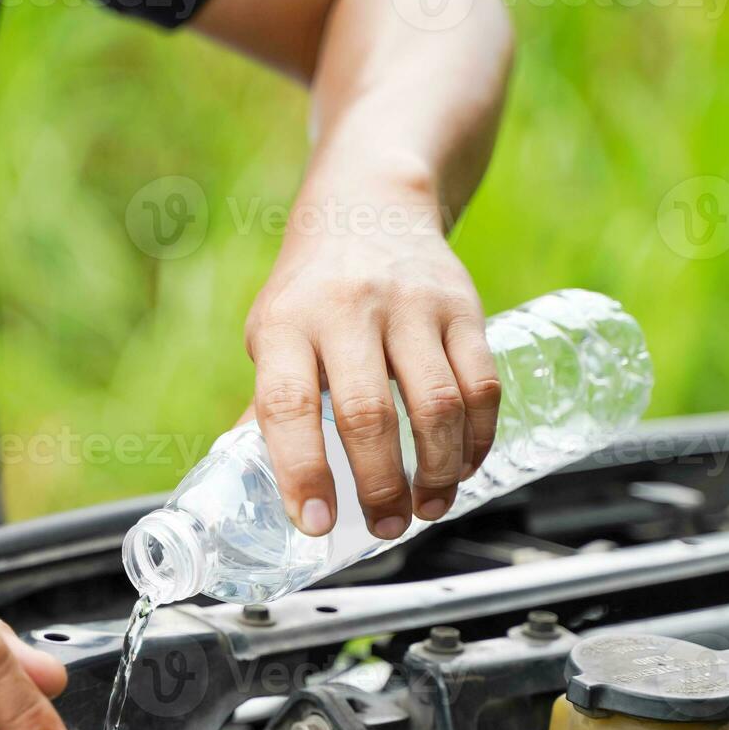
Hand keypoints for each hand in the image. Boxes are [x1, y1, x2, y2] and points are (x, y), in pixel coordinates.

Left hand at [244, 184, 500, 539]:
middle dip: (380, 486)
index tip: (314, 521)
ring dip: (437, 472)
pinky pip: (481, 385)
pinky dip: (477, 439)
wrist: (371, 202)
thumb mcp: (272, 334)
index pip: (288, 404)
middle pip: (368, 414)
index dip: (302, 470)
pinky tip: (463, 466)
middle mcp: (347, 310)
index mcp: (287, 325)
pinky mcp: (462, 306)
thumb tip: (247, 486)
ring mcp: (410, 305)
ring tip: (429, 507)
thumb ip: (270, 407)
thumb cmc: (312, 289)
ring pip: (435, 405)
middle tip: (385, 527)